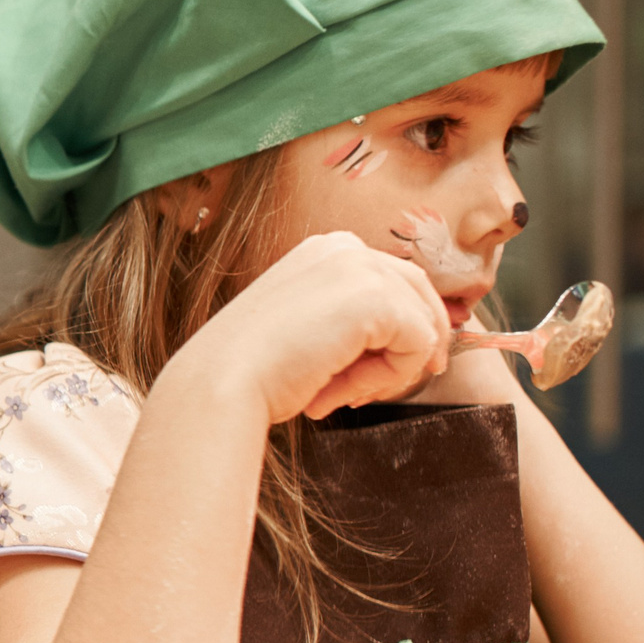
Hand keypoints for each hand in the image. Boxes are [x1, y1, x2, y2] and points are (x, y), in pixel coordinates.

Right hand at [181, 230, 452, 422]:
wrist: (222, 382)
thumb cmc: (252, 369)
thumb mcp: (307, 326)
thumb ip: (350, 319)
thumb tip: (413, 341)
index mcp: (325, 250)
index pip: (393, 281)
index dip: (397, 330)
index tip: (377, 372)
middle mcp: (345, 248)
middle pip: (419, 295)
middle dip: (410, 348)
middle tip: (374, 391)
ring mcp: (363, 268)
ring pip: (421, 324)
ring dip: (389, 371)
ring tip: (339, 394)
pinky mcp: (378, 299)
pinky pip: (419, 346)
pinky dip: (388, 378)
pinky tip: (339, 390)